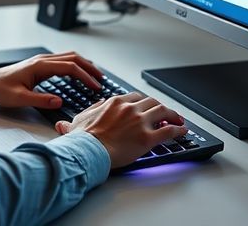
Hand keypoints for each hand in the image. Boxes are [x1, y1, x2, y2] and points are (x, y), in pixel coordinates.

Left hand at [0, 51, 103, 108]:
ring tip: (95, 76)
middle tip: (101, 80)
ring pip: (69, 57)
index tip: (95, 86)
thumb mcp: (20, 99)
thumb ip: (40, 100)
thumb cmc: (1, 89)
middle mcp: (43, 60)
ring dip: (84, 65)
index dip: (85, 77)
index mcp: (40, 66)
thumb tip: (59, 101)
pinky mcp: (41, 64)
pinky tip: (79, 74)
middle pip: (73, 58)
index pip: (70, 67)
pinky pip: (63, 60)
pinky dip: (75, 65)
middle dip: (89, 68)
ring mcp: (42, 60)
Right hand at [55, 92, 187, 168]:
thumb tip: (65, 122)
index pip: (135, 97)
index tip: (147, 108)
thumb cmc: (82, 139)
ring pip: (163, 111)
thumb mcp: (77, 122)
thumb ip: (78, 119)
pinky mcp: (147, 138)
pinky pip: (169, 130)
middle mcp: (130, 108)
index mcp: (116, 102)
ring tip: (178, 120)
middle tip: (165, 113)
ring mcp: (140, 122)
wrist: (88, 151)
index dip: (144, 103)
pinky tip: (182, 131)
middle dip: (160, 107)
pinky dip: (178, 129)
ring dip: (173, 115)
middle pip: (152, 102)